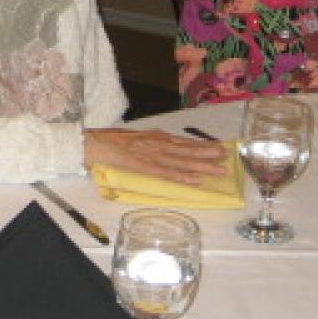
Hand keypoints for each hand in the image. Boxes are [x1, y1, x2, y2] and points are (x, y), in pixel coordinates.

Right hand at [83, 128, 225, 185]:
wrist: (89, 143)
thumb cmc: (106, 142)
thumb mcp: (131, 138)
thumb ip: (146, 143)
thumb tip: (158, 145)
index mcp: (153, 137)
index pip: (182, 142)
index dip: (200, 145)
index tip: (217, 147)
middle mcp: (156, 144)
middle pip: (187, 150)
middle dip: (207, 153)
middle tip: (227, 157)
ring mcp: (151, 155)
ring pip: (181, 161)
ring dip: (201, 166)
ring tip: (219, 169)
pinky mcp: (143, 167)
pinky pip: (166, 174)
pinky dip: (181, 177)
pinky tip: (194, 181)